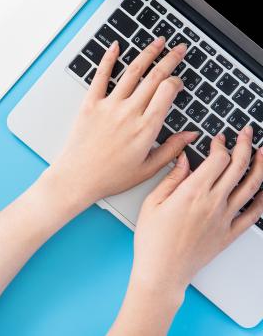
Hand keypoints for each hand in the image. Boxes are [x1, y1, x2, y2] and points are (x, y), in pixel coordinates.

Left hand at [47, 37, 197, 208]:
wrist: (76, 178)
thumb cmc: (110, 177)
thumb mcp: (148, 168)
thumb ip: (172, 149)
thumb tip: (191, 135)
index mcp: (146, 127)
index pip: (168, 91)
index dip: (177, 81)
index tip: (178, 82)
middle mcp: (129, 112)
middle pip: (154, 77)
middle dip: (170, 59)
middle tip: (179, 48)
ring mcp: (109, 106)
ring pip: (132, 72)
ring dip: (147, 53)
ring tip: (158, 42)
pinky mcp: (90, 105)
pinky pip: (100, 77)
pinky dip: (108, 59)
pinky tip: (115, 46)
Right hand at [131, 128, 262, 293]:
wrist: (162, 271)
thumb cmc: (152, 240)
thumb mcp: (152, 203)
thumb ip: (171, 178)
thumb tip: (184, 160)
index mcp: (192, 192)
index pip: (217, 159)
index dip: (221, 144)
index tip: (218, 138)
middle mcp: (213, 203)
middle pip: (237, 166)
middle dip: (244, 145)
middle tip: (246, 134)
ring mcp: (225, 218)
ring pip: (251, 186)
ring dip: (260, 166)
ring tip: (262, 152)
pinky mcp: (230, 233)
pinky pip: (253, 214)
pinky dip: (262, 199)